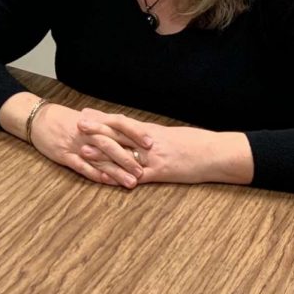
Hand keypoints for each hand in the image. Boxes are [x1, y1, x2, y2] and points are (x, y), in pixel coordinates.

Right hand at [31, 104, 152, 187]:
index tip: (150, 143)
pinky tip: (106, 181)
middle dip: (128, 158)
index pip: (118, 124)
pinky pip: (82, 166)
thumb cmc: (65, 119)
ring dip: (116, 171)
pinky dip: (95, 174)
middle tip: (143, 171)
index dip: (135, 133)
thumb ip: (105, 125)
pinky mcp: (65, 155)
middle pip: (111, 144)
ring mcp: (76, 144)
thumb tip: (129, 131)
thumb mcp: (87, 118)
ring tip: (131, 183)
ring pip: (99, 158)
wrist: (38, 119)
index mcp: (94, 120)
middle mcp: (87, 132)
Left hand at [78, 118, 252, 185]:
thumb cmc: (194, 143)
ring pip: (124, 154)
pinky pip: (137, 175)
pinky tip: (109, 179)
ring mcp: (154, 158)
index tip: (85, 114)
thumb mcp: (169, 134)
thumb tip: (131, 130)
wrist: (216, 154)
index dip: (102, 118)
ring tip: (84, 150)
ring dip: (103, 153)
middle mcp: (149, 142)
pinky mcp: (161, 174)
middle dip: (97, 131)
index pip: (122, 122)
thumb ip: (147, 133)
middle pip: (119, 135)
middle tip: (77, 126)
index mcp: (150, 131)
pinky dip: (122, 177)